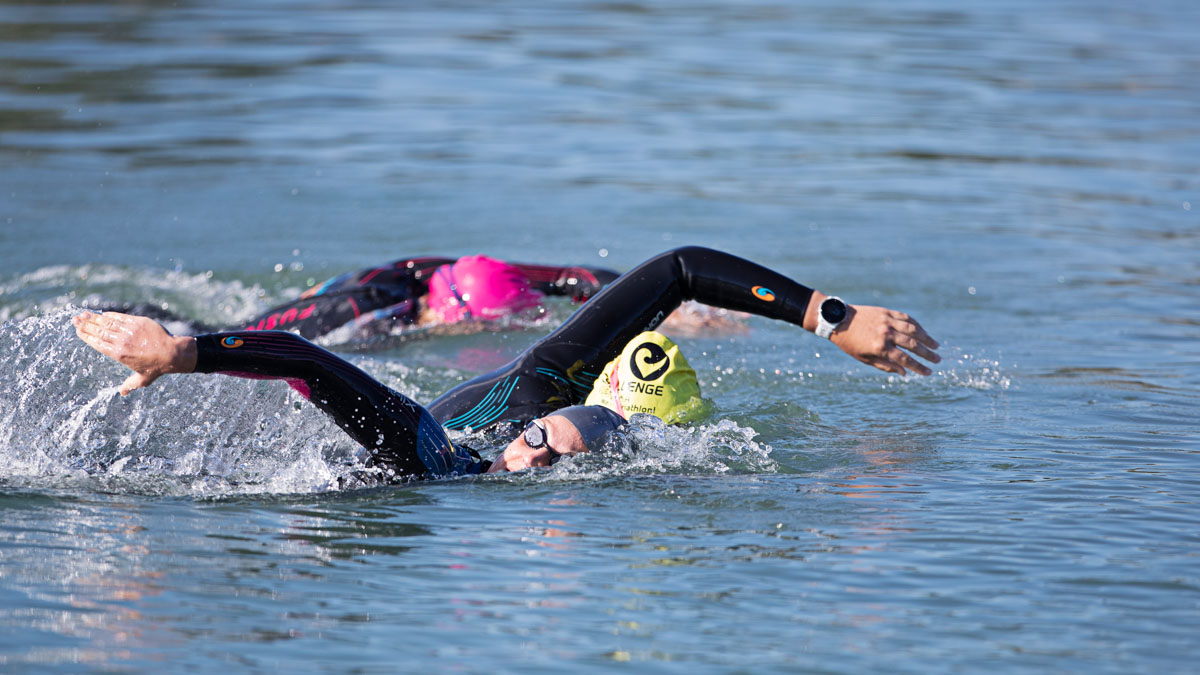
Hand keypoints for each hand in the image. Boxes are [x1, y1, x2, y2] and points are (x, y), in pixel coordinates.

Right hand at [73, 311, 197, 394]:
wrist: (173, 353)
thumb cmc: (157, 367)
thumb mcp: (142, 380)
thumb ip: (130, 385)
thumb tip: (122, 393)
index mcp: (118, 354)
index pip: (97, 343)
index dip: (86, 336)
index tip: (78, 331)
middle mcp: (121, 342)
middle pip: (99, 331)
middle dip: (85, 325)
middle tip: (75, 319)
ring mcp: (129, 331)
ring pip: (107, 323)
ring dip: (94, 318)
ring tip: (83, 314)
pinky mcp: (138, 322)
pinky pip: (121, 317)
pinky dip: (110, 315)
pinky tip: (103, 313)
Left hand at [829, 304, 940, 375]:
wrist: (838, 319)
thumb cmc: (849, 343)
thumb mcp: (864, 358)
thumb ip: (885, 365)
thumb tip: (904, 372)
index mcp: (880, 348)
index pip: (905, 360)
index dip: (919, 367)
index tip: (928, 372)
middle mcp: (886, 334)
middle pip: (913, 345)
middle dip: (927, 354)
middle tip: (938, 360)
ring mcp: (888, 321)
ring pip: (913, 330)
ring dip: (927, 338)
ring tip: (936, 345)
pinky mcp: (887, 312)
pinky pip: (906, 318)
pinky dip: (916, 325)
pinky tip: (922, 331)